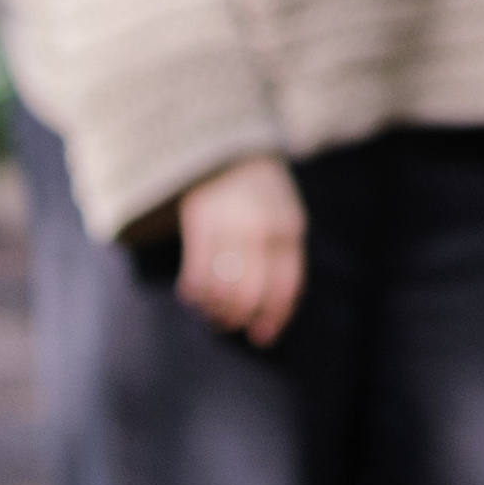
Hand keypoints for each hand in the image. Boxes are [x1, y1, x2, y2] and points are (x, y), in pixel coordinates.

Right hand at [177, 155, 306, 345]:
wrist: (228, 149)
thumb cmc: (262, 196)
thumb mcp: (284, 218)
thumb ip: (282, 257)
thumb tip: (276, 312)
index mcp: (289, 229)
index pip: (286, 284)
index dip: (275, 315)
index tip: (264, 335)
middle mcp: (262, 229)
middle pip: (251, 293)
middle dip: (241, 317)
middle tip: (234, 325)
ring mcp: (230, 225)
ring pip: (221, 289)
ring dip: (216, 310)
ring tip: (213, 313)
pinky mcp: (199, 222)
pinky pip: (197, 274)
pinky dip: (195, 294)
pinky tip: (194, 297)